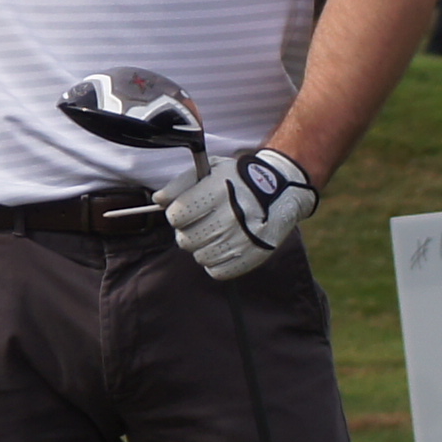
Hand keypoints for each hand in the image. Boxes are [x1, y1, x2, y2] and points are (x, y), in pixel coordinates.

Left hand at [164, 144, 318, 279]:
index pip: (176, 216)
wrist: (282, 191)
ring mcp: (242, 239)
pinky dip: (218, 261)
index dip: (179, 214)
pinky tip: (226, 245)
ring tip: (218, 232)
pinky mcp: (252, 257)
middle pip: (185, 240)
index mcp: (218, 191)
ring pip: (199, 257)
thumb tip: (158, 200)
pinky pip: (217, 271)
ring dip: (204, 247)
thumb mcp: (211, 170)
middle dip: (189, 232)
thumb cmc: (240, 180)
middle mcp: (230, 216)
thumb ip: (181, 184)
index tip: (189, 210)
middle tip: (204, 222)